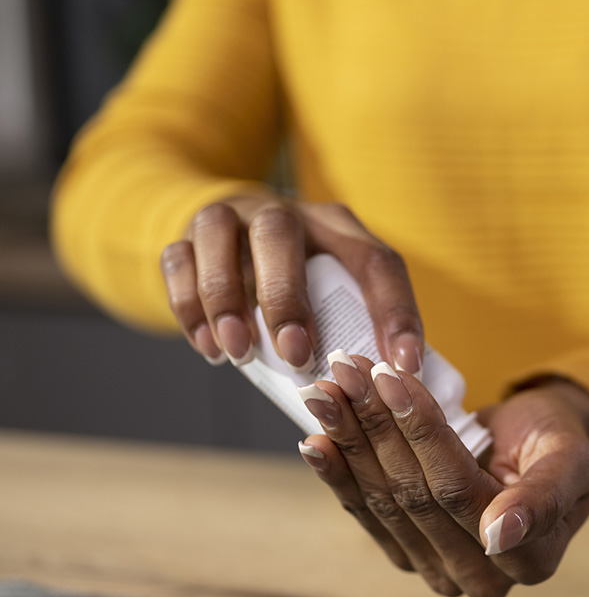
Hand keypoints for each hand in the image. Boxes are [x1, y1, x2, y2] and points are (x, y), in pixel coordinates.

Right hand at [160, 194, 423, 373]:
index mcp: (337, 226)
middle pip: (279, 233)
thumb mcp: (337, 288)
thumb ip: (356, 324)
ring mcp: (230, 217)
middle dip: (285, 298)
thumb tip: (390, 384)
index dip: (396, 313)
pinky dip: (187, 305)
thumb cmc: (303, 278)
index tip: (403, 367)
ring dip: (225, 298)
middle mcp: (283, 212)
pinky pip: (177, 258)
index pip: (376, 261)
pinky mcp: (185, 235)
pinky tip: (208, 346)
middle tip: (296, 356)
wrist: (235, 235)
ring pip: (218, 235)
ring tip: (239, 354)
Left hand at [297, 354, 588, 596]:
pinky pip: (367, 514)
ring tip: (323, 391)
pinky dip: (338, 474)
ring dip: (348, 441)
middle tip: (345, 369)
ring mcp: (439, 571)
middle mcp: (480, 578)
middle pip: (414, 495)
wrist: (540, 450)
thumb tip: (497, 533)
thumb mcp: (569, 457)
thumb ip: (543, 498)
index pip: (457, 489)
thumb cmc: (559, 443)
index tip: (389, 377)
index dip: (420, 432)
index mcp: (529, 560)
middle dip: (375, 426)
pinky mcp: (409, 556)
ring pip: (384, 501)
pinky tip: (313, 440)